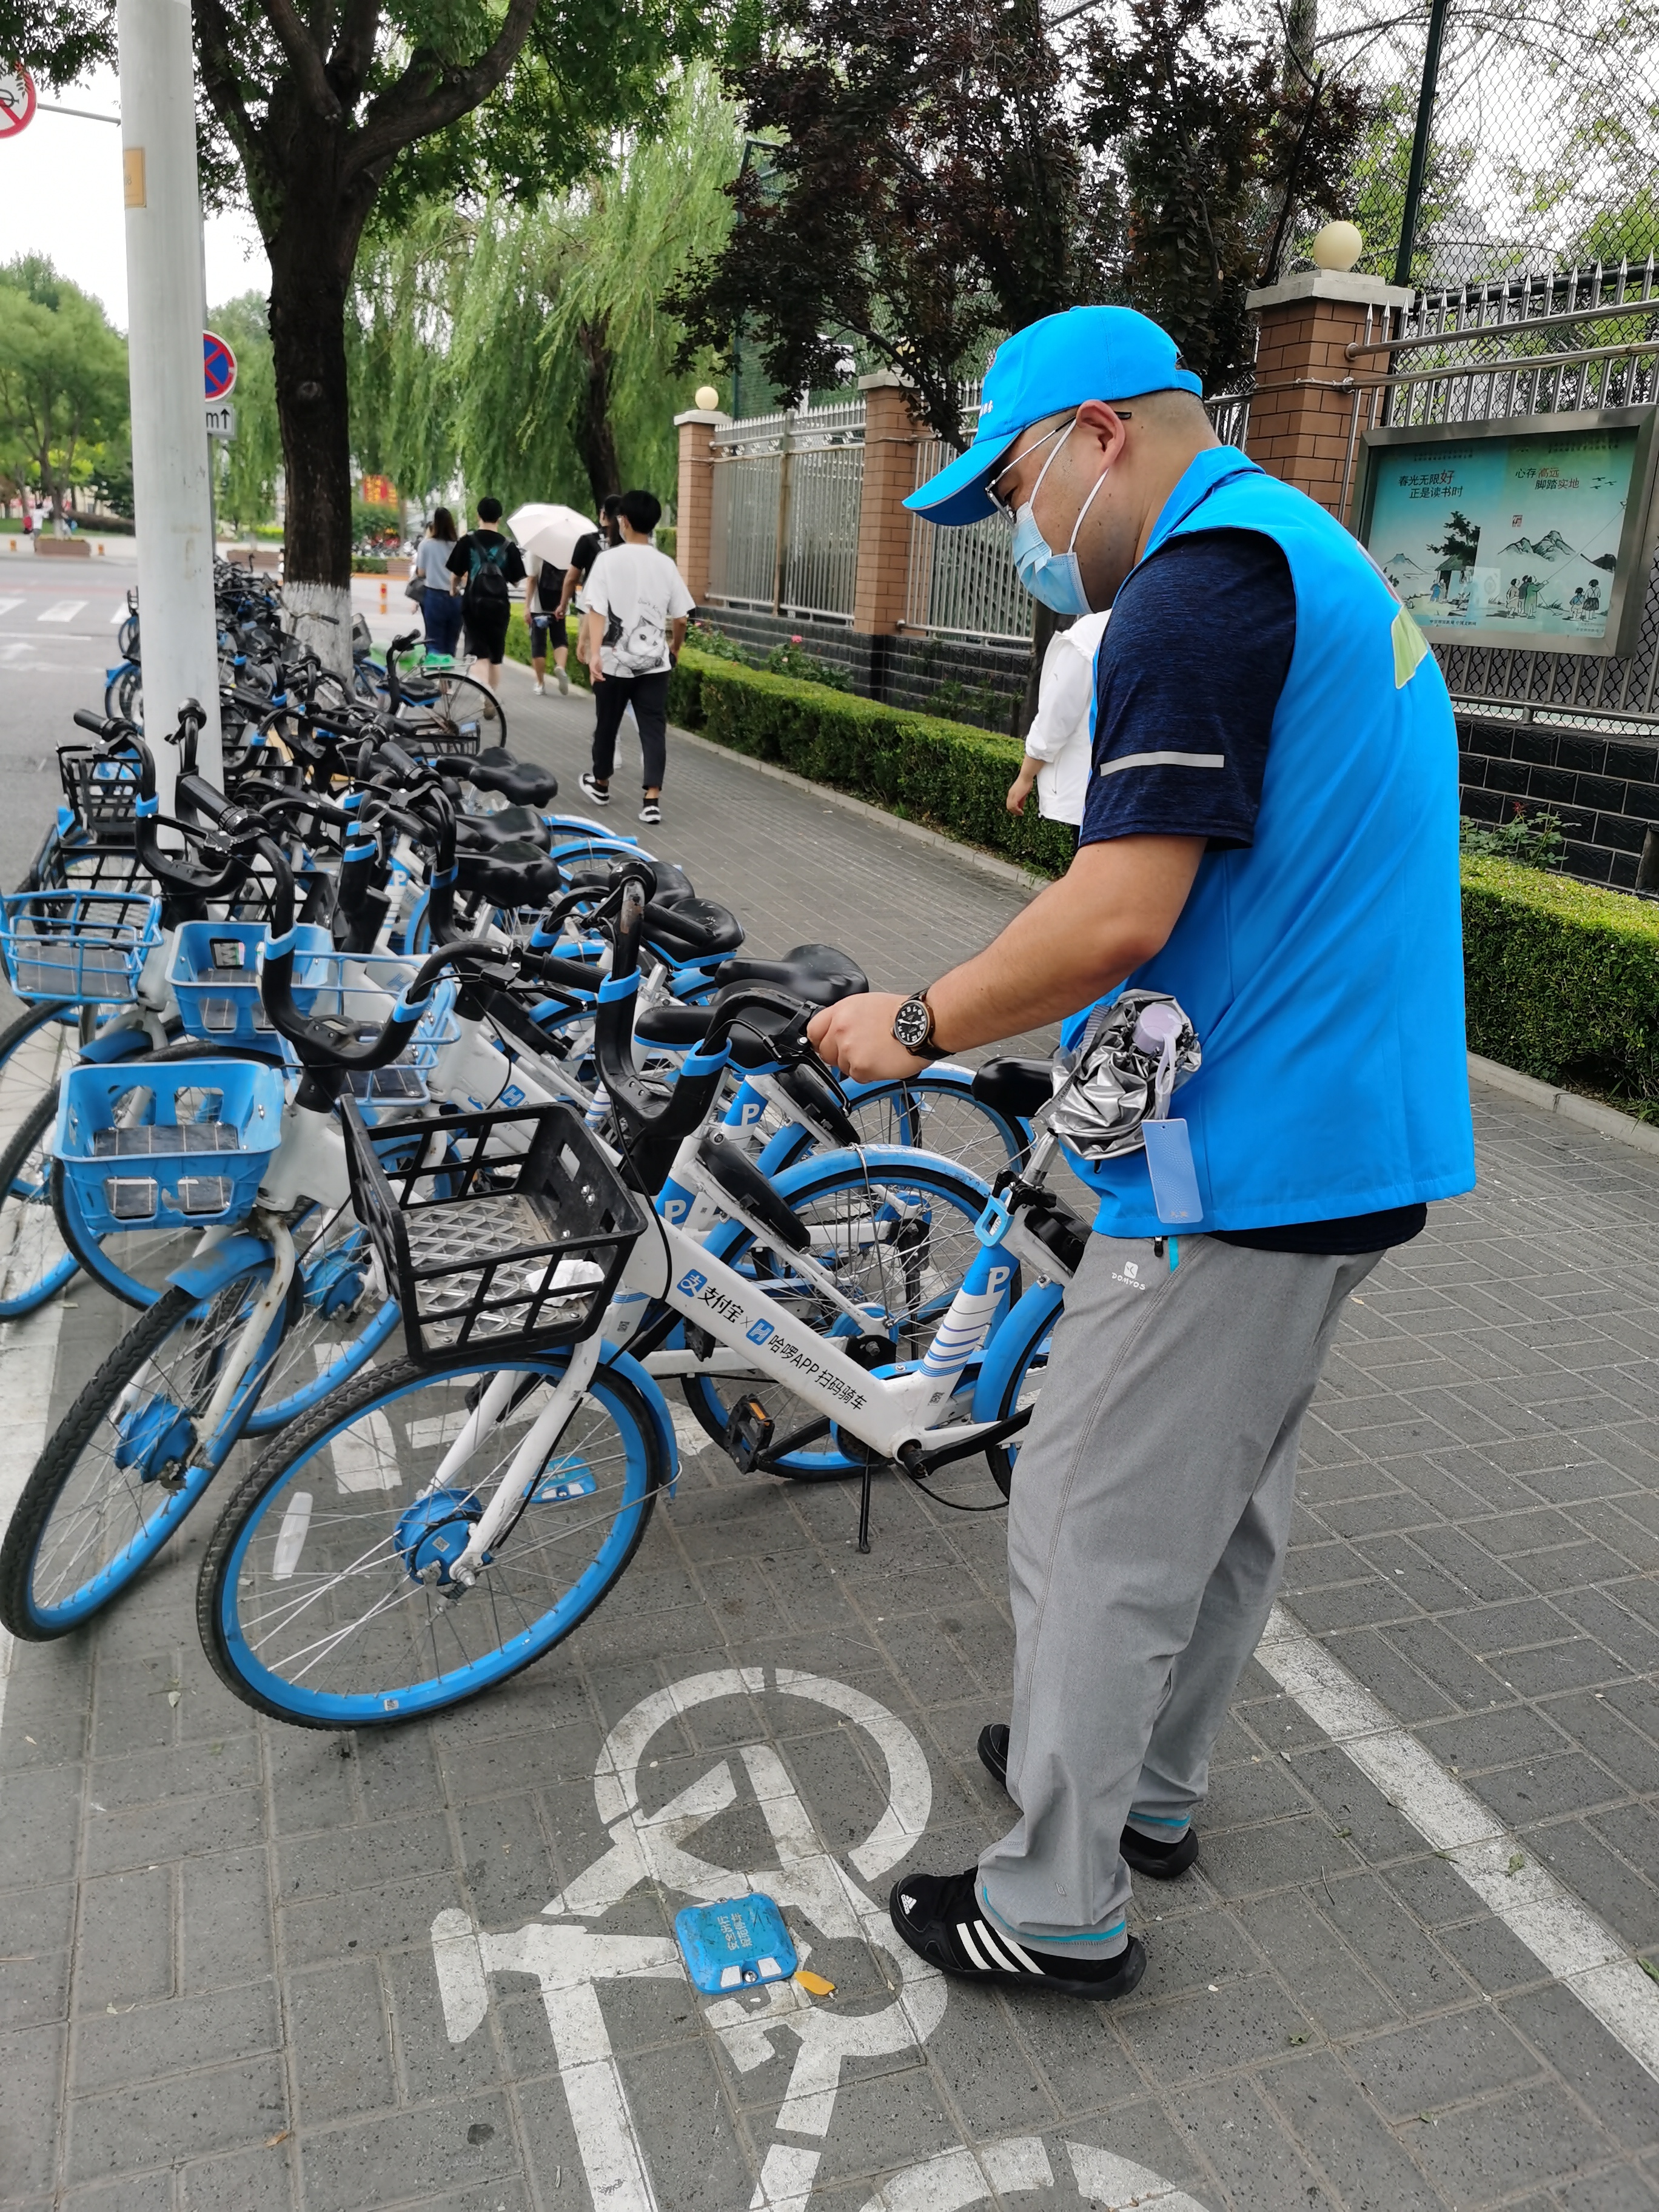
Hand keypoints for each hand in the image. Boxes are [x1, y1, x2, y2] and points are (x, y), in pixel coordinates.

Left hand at [587, 658, 604, 683]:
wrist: (595, 654)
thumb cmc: (597, 660)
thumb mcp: (599, 666)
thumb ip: (599, 671)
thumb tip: (600, 674)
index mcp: (593, 670)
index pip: (593, 677)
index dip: (594, 681)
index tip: (595, 685)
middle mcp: (591, 670)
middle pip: (593, 677)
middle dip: (596, 680)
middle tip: (601, 682)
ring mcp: (591, 668)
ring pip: (594, 675)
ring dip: (598, 677)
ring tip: (602, 679)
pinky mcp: (592, 666)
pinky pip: (594, 671)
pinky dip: (597, 674)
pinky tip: (600, 675)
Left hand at [808, 993, 929, 1081]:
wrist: (922, 1023)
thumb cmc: (903, 1013)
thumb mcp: (867, 1004)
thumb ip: (846, 1019)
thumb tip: (834, 1034)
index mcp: (842, 1011)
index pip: (813, 1030)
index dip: (821, 1041)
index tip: (828, 1045)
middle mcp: (841, 1028)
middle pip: (825, 1052)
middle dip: (840, 1055)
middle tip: (861, 1051)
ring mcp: (849, 1048)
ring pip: (842, 1067)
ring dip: (857, 1065)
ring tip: (877, 1053)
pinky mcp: (860, 1066)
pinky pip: (857, 1077)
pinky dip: (869, 1074)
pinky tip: (883, 1061)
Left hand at [1006, 760, 1039, 814]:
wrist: (1026, 777)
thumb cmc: (1026, 783)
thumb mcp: (1023, 793)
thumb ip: (1021, 800)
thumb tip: (1021, 806)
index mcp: (1011, 794)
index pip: (1009, 804)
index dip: (1013, 809)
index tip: (1019, 811)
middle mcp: (1010, 795)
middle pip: (1008, 806)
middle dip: (1014, 812)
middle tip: (1020, 814)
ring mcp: (1012, 795)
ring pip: (1010, 807)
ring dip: (1015, 812)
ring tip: (1021, 813)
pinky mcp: (1015, 796)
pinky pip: (1013, 806)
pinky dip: (1017, 810)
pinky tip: (1021, 811)